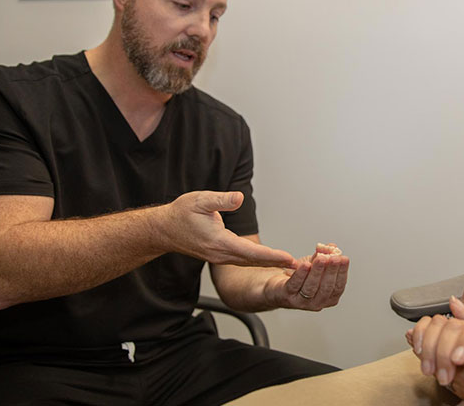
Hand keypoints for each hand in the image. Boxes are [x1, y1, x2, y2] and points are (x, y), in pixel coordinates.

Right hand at [163, 191, 296, 268]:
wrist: (163, 229)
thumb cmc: (181, 214)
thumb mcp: (200, 200)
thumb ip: (221, 200)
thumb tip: (239, 198)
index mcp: (218, 242)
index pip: (250, 252)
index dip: (271, 256)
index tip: (289, 259)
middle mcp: (221, 254)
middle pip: (254, 261)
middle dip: (277, 263)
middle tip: (300, 266)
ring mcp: (220, 257)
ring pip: (250, 263)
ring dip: (270, 264)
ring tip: (291, 265)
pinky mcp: (219, 256)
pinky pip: (244, 261)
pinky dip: (259, 261)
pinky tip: (271, 259)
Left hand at [263, 243, 348, 310]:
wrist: (275, 287)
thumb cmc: (297, 278)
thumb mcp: (314, 265)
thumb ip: (324, 256)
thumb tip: (333, 247)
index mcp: (327, 297)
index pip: (338, 286)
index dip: (342, 272)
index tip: (344, 259)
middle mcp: (316, 303)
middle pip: (326, 288)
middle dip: (332, 271)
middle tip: (334, 258)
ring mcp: (301, 302)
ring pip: (312, 287)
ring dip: (318, 271)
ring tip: (322, 259)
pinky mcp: (287, 296)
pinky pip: (295, 285)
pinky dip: (301, 274)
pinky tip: (306, 265)